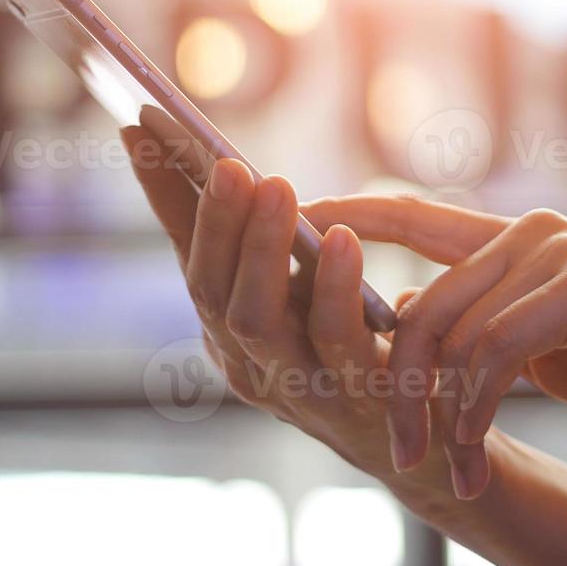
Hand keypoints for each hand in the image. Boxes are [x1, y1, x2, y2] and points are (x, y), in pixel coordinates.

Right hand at [121, 128, 457, 487]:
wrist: (424, 443)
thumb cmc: (352, 349)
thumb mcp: (296, 288)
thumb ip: (255, 234)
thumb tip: (209, 152)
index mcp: (227, 330)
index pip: (184, 252)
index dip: (162, 191)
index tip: (142, 122)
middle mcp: (248, 363)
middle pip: (209, 291)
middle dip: (214, 222)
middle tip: (227, 163)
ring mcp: (296, 388)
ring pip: (256, 321)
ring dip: (262, 250)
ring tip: (274, 189)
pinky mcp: (357, 401)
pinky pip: (337, 343)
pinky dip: (335, 289)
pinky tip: (344, 242)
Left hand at [301, 195, 566, 497]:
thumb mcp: (537, 341)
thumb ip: (476, 322)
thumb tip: (398, 320)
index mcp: (511, 237)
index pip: (408, 216)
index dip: (344, 219)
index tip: (286, 233)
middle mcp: (528, 231)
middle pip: (422, 303)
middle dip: (395, 384)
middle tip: (395, 451)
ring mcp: (557, 252)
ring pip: (452, 332)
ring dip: (439, 415)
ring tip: (445, 469)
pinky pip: (497, 351)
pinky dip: (475, 409)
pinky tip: (475, 455)